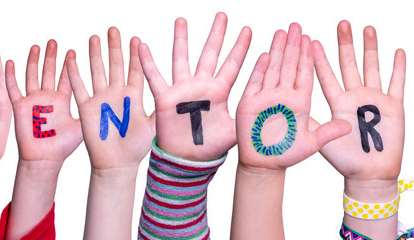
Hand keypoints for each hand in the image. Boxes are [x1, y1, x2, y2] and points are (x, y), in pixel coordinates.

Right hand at [6, 39, 81, 165]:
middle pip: (49, 72)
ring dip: (34, 61)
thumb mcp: (82, 126)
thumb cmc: (63, 147)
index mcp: (63, 100)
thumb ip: (93, 112)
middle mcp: (48, 98)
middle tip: (54, 41)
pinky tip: (10, 62)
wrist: (44, 160)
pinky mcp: (20, 107)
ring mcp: (33, 101)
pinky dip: (11, 76)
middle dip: (51, 56)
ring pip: (32, 75)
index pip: (67, 77)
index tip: (72, 50)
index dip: (69, 64)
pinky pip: (13, 89)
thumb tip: (112, 104)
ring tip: (37, 46)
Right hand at [67, 27, 153, 170]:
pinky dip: (74, 72)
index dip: (136, 55)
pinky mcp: (86, 108)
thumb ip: (161, 110)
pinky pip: (79, 86)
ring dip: (96, 54)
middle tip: (114, 30)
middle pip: (115, 65)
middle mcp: (117, 94)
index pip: (135, 70)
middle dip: (115, 47)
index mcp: (134, 96)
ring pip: (97, 70)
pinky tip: (72, 57)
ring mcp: (101, 99)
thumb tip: (178, 97)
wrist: (116, 164)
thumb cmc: (136, 148)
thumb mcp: (153, 127)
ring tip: (95, 38)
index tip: (136, 39)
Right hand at [138, 12, 250, 160]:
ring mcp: (183, 90)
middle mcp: (201, 86)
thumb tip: (271, 111)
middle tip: (223, 15)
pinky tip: (142, 46)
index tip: (248, 30)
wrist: (187, 160)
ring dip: (181, 39)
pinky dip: (148, 63)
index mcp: (219, 92)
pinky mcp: (165, 99)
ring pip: (182, 58)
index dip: (240, 48)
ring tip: (182, 20)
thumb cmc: (210, 147)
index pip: (232, 65)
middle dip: (216, 34)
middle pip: (210, 54)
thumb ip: (248, 118)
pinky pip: (154, 77)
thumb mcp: (234, 132)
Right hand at [236, 23, 349, 169]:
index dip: (308, 56)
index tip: (311, 39)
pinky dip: (260, 69)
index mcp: (300, 102)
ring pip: (273, 69)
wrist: (264, 165)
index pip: (304, 74)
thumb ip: (328, 133)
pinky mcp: (250, 103)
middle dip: (293, 45)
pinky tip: (265, 54)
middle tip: (297, 26)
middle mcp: (283, 96)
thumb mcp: (312, 144)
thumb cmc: (286, 155)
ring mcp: (266, 98)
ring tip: (281, 32)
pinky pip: (255, 82)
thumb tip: (348, 127)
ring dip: (277, 51)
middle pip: (289, 66)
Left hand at [312, 20, 405, 182]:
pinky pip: (397, 84)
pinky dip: (398, 68)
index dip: (318, 59)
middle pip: (349, 65)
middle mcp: (355, 97)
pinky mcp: (394, 107)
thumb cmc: (344, 161)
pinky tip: (397, 52)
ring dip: (370, 48)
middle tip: (341, 23)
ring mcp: (374, 100)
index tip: (311, 41)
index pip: (325, 76)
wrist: (368, 174)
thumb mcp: (321, 141)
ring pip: (372, 68)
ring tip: (366, 28)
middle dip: (345, 44)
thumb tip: (290, 110)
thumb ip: (310, 124)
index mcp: (337, 103)